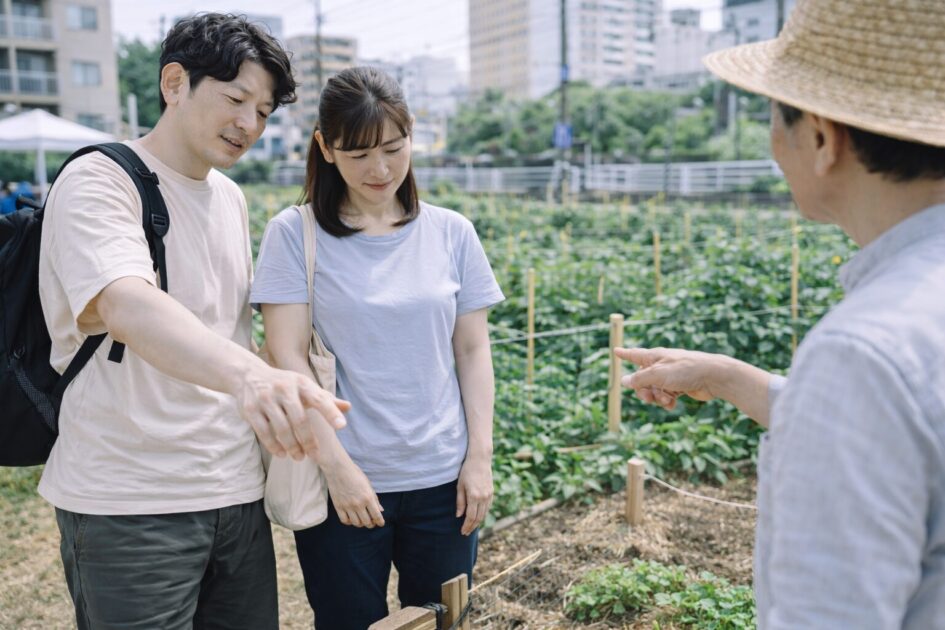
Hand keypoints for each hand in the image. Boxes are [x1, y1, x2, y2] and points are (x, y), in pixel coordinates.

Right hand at [235, 364, 350, 460]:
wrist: (249, 375)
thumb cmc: (286, 385)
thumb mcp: (305, 387)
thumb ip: (326, 399)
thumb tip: (348, 407)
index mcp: (301, 383)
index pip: (319, 398)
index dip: (331, 412)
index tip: (342, 426)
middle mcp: (284, 388)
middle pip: (299, 419)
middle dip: (307, 440)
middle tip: (313, 454)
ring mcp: (266, 398)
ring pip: (281, 428)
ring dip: (292, 446)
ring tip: (299, 457)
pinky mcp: (250, 409)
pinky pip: (264, 432)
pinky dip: (274, 445)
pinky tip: (282, 453)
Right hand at [324, 458, 384, 528]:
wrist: (338, 469)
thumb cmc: (355, 474)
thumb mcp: (368, 485)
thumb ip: (375, 499)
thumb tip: (381, 510)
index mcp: (368, 497)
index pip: (377, 515)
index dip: (380, 522)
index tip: (381, 524)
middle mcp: (358, 503)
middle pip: (367, 522)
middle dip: (371, 524)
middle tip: (372, 522)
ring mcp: (348, 506)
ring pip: (356, 523)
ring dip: (361, 524)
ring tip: (362, 520)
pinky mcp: (338, 506)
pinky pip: (345, 520)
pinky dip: (349, 522)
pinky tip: (351, 518)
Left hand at [456, 455, 492, 535]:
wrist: (480, 460)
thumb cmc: (467, 471)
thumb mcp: (460, 486)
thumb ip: (460, 502)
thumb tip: (459, 516)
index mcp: (474, 496)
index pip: (470, 517)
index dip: (466, 526)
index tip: (462, 531)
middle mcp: (483, 498)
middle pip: (478, 518)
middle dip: (472, 527)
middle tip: (465, 533)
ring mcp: (489, 495)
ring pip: (484, 514)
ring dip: (478, 522)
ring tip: (471, 528)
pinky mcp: (491, 493)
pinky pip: (487, 508)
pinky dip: (483, 514)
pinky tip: (478, 517)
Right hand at [614, 347, 720, 409]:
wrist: (713, 377)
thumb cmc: (685, 370)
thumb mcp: (657, 374)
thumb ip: (639, 379)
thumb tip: (623, 381)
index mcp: (654, 357)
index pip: (635, 355)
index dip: (625, 354)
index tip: (616, 350)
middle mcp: (661, 366)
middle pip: (642, 380)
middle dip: (643, 391)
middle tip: (649, 397)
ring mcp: (670, 376)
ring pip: (653, 390)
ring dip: (657, 398)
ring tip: (667, 399)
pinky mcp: (679, 386)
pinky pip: (666, 396)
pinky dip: (667, 401)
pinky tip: (673, 403)